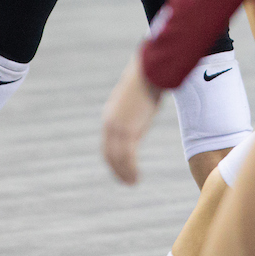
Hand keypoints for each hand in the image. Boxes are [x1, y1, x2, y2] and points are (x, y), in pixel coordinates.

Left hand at [102, 54, 161, 184]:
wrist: (147, 72)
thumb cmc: (146, 81)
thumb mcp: (137, 100)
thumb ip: (136, 110)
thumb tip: (143, 109)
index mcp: (110, 117)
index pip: (107, 145)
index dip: (112, 159)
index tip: (120, 168)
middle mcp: (110, 124)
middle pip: (109, 155)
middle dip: (116, 170)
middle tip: (125, 181)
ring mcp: (118, 128)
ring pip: (117, 159)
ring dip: (123, 174)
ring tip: (132, 183)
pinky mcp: (128, 131)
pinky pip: (127, 158)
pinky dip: (130, 171)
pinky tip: (136, 178)